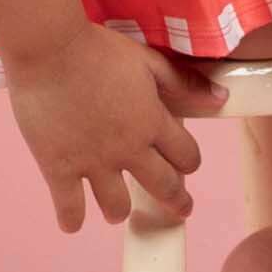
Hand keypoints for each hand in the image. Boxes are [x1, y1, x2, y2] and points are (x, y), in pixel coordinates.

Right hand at [3, 21, 223, 234]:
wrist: (49, 49)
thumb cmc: (96, 49)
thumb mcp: (147, 60)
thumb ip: (184, 82)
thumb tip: (222, 98)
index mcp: (152, 121)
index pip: (187, 157)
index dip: (189, 163)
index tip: (185, 167)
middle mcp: (128, 148)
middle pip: (163, 187)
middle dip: (176, 201)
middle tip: (179, 208)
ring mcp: (93, 162)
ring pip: (117, 207)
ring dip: (120, 211)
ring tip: (115, 212)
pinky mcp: (59, 168)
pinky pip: (70, 208)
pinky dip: (72, 220)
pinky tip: (72, 222)